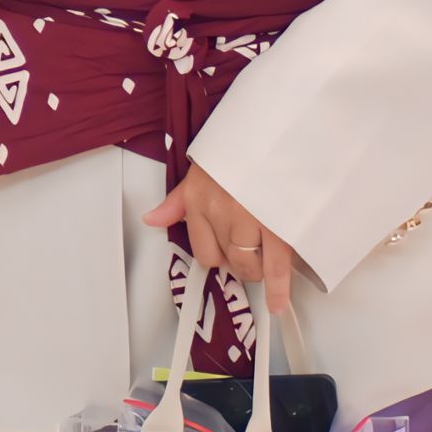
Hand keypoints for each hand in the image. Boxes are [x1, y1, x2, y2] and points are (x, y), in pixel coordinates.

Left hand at [144, 164, 292, 315]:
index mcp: (200, 200)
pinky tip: (277, 304)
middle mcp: (222, 213)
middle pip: (229, 262)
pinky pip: (276, 267)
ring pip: (251, 266)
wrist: (275, 126)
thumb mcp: (200, 170)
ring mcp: (251, 220)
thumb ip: (176, 201)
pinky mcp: (281, 225)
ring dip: (259, 268)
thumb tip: (150, 219)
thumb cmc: (239, 149)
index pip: (203, 252)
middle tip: (251, 248)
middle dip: (239, 263)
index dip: (218, 255)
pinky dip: (278, 290)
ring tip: (267, 252)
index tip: (229, 251)